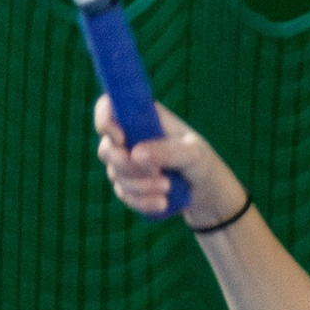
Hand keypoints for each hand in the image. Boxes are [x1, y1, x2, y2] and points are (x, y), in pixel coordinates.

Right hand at [93, 94, 240, 228]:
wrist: (204, 192)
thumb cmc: (201, 162)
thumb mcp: (194, 154)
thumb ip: (168, 151)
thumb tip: (135, 154)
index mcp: (143, 117)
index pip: (109, 107)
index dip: (105, 120)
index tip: (120, 138)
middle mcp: (129, 137)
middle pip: (106, 148)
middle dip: (127, 165)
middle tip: (156, 173)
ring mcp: (125, 162)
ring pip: (114, 175)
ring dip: (140, 185)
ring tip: (168, 187)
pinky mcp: (127, 185)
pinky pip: (123, 194)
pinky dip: (141, 200)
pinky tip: (162, 202)